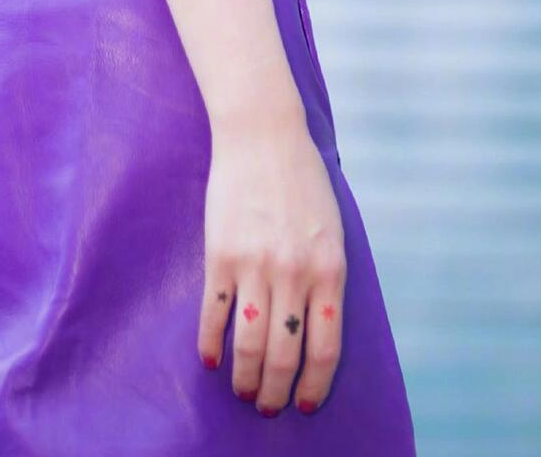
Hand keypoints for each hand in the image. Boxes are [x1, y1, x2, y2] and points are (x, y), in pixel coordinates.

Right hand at [198, 106, 345, 415]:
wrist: (263, 134)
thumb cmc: (301, 180)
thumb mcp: (331, 229)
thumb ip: (326, 276)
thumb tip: (318, 329)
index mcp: (329, 269)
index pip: (326, 348)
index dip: (315, 385)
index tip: (305, 404)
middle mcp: (294, 273)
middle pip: (286, 355)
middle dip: (277, 392)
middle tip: (268, 406)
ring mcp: (255, 265)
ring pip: (249, 344)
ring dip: (245, 378)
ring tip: (242, 390)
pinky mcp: (220, 254)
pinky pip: (214, 314)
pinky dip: (210, 343)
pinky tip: (208, 359)